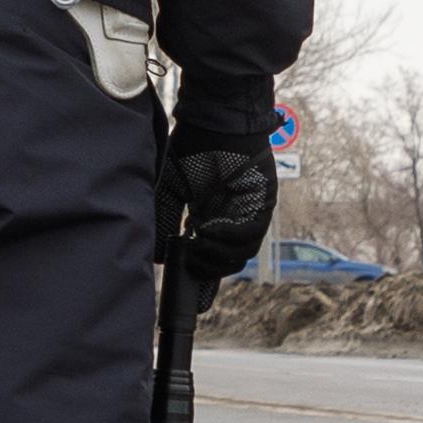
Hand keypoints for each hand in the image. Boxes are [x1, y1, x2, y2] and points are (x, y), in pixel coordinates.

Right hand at [165, 84, 278, 278]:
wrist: (213, 118)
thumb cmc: (192, 147)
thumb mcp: (170, 190)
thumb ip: (165, 221)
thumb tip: (160, 258)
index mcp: (210, 215)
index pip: (208, 256)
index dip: (201, 281)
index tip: (192, 303)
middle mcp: (231, 218)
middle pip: (226, 262)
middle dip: (207, 272)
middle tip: (188, 268)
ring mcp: (249, 212)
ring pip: (240, 254)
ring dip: (216, 256)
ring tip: (195, 247)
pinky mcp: (263, 202)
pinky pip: (250, 233)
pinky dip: (228, 238)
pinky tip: (207, 231)